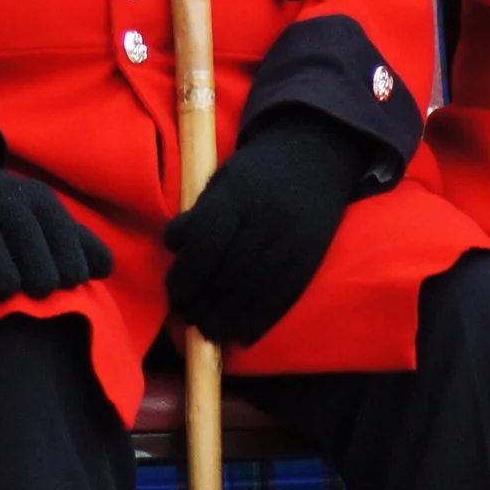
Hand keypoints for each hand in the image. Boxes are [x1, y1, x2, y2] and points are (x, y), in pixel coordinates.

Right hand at [0, 126, 112, 303]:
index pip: (64, 236)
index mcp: (39, 199)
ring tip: (6, 291)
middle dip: (41, 280)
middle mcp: (7, 201)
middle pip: (32, 252)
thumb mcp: (43, 216)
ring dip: (5, 286)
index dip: (72, 266)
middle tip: (39, 293)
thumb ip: (78, 241)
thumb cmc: (9, 212)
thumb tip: (106, 269)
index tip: (70, 285)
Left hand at [164, 109, 366, 346]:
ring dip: (228, 317)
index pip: (207, 240)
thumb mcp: (222, 180)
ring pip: (256, 289)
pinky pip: (285, 295)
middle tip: (186, 317)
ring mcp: (294, 237)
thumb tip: (173, 249)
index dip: (187, 274)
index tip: (175, 292)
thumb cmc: (257, 172)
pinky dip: (261, 319)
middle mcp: (267, 215)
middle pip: (230, 271)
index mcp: (239, 192)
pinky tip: (241, 334)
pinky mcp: (313, 254)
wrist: (316, 155)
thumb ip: (199, 214)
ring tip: (207, 331)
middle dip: (203, 302)